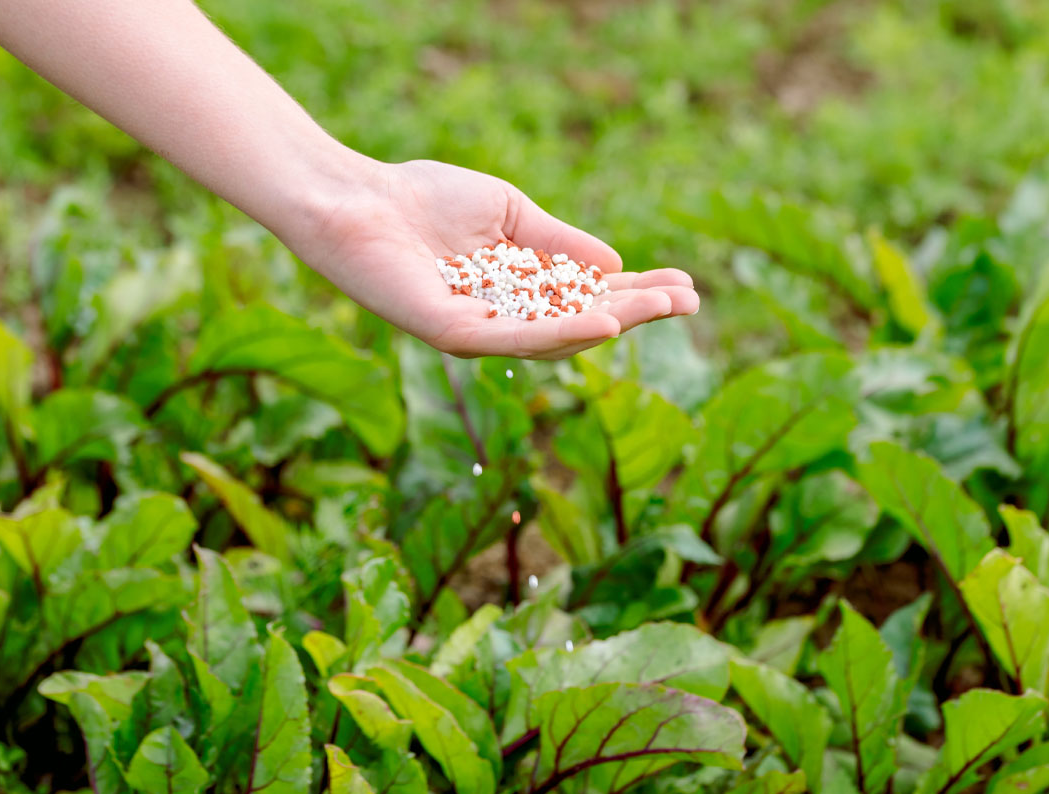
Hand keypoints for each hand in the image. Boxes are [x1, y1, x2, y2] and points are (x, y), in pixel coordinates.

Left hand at [285, 159, 698, 358]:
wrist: (358, 198)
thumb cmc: (423, 198)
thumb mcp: (509, 213)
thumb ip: (557, 241)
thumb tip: (614, 267)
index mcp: (518, 290)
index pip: (586, 296)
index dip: (636, 293)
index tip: (684, 286)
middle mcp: (503, 319)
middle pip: (581, 323)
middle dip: (638, 312)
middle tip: (690, 302)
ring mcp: (479, 331)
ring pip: (557, 337)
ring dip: (614, 322)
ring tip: (663, 308)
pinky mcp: (453, 332)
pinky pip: (515, 340)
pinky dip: (562, 332)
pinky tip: (604, 323)